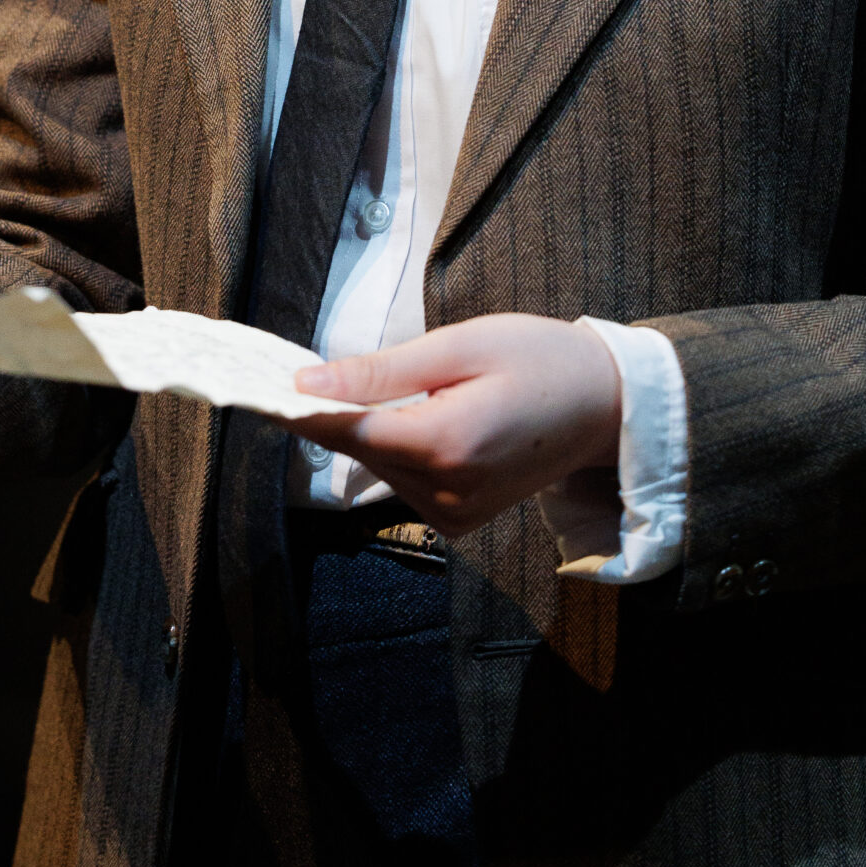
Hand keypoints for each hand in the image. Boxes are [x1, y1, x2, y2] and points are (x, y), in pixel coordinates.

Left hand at [294, 315, 621, 535]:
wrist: (604, 405)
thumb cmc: (538, 358)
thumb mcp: (460, 345)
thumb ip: (381, 371)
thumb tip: (306, 382)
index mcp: (444, 444)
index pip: (345, 431)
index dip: (299, 407)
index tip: (261, 385)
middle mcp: (445, 493)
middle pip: (359, 449)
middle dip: (340, 409)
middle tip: (329, 366)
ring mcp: (454, 515)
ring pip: (378, 467)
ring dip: (375, 429)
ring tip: (414, 388)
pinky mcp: (460, 521)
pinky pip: (405, 482)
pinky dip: (401, 450)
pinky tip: (430, 418)